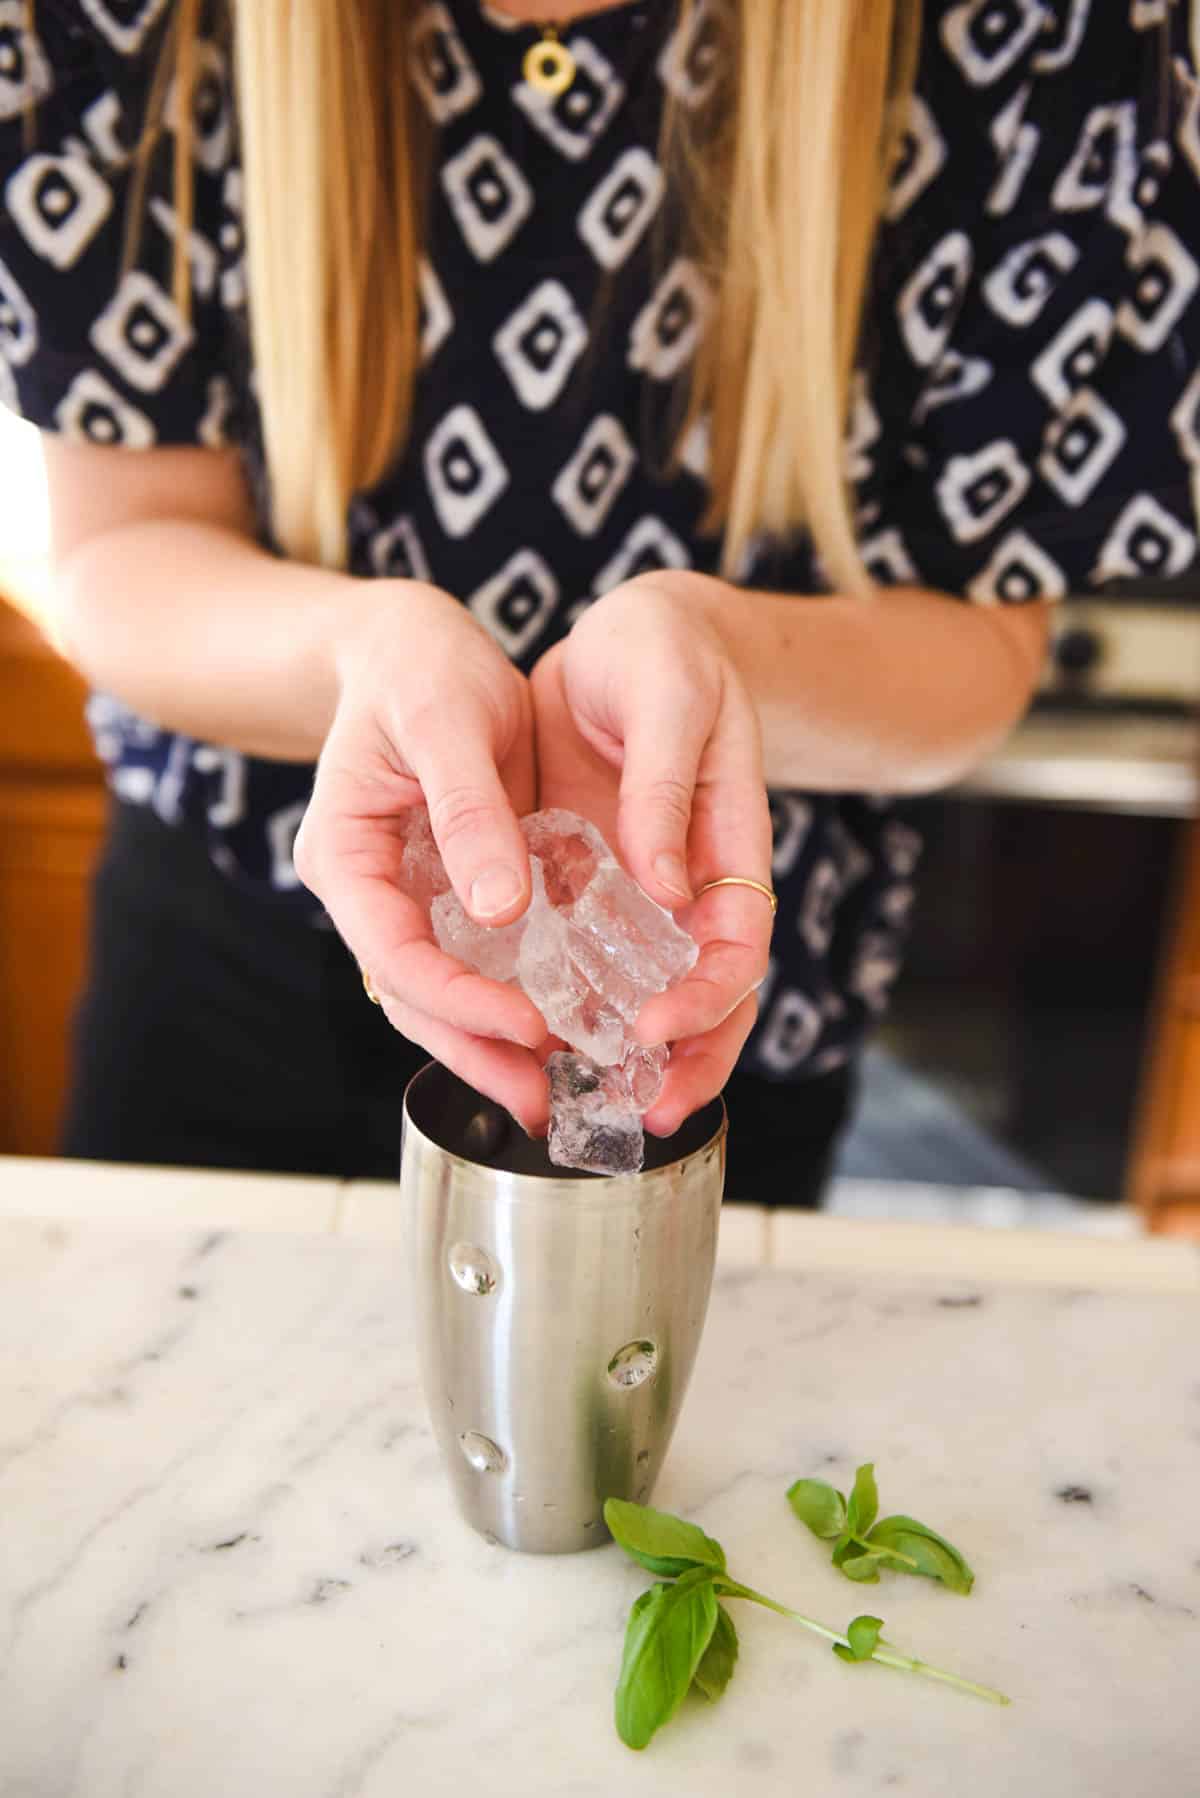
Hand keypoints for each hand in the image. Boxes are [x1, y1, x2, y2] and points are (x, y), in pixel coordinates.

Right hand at [293, 582, 551, 1130]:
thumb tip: (500, 909)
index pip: (394, 954)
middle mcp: (369, 890)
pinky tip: (561, 1028)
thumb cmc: (420, 665)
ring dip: (491, 1044)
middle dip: (474, 1051)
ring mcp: (406, 897)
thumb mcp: (446, 721)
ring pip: (440, 992)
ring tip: (552, 1089)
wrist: (415, 643)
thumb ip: (469, 813)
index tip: (526, 1024)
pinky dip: (512, 997)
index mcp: (345, 855)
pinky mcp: (448, 892)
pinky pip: (475, 960)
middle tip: (540, 1099)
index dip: (458, 999)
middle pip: (411, 996)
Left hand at [530, 574, 773, 1133]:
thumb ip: (668, 790)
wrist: (624, 634)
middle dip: (688, 1061)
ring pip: (650, 990)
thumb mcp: (671, 700)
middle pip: (709, 994)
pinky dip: (575, 1001)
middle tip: (643, 1111)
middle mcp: (691, 883)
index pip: (739, 946)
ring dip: (630, 1050)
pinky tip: (540, 1037)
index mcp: (729, 844)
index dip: (709, 998)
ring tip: (591, 1099)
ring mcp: (642, 890)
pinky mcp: (592, 881)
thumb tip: (666, 886)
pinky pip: (589, 956)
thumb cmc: (664, 653)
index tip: (658, 1030)